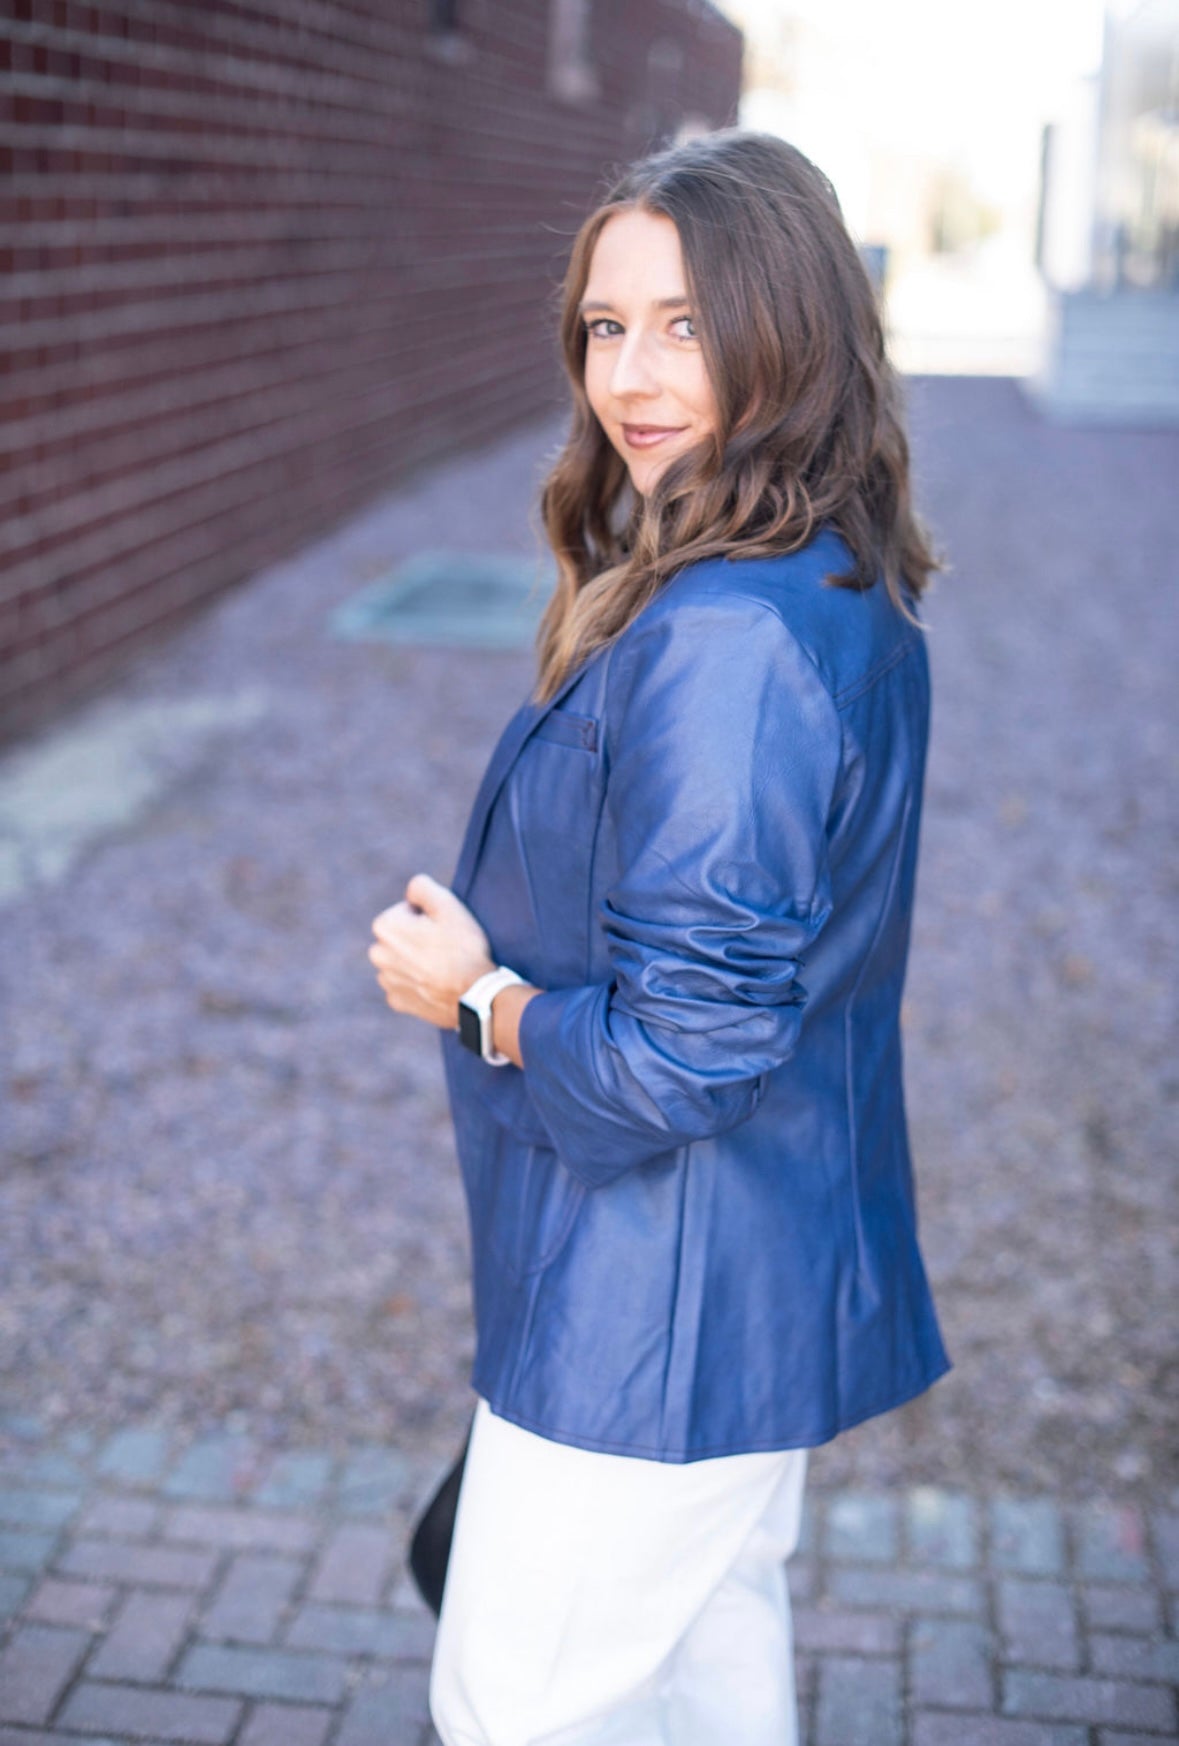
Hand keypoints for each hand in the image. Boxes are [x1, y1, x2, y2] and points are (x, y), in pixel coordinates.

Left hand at [369, 874, 494, 1030]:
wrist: (474, 995)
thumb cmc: (463, 948)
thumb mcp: (448, 905)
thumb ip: (422, 886)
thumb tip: (411, 891)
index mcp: (385, 926)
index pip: (407, 910)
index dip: (428, 917)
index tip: (443, 929)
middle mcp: (377, 954)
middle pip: (402, 935)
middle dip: (418, 937)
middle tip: (445, 947)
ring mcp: (386, 980)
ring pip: (402, 960)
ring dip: (417, 960)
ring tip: (443, 966)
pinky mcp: (397, 1001)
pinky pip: (406, 984)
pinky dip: (418, 983)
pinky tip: (437, 983)